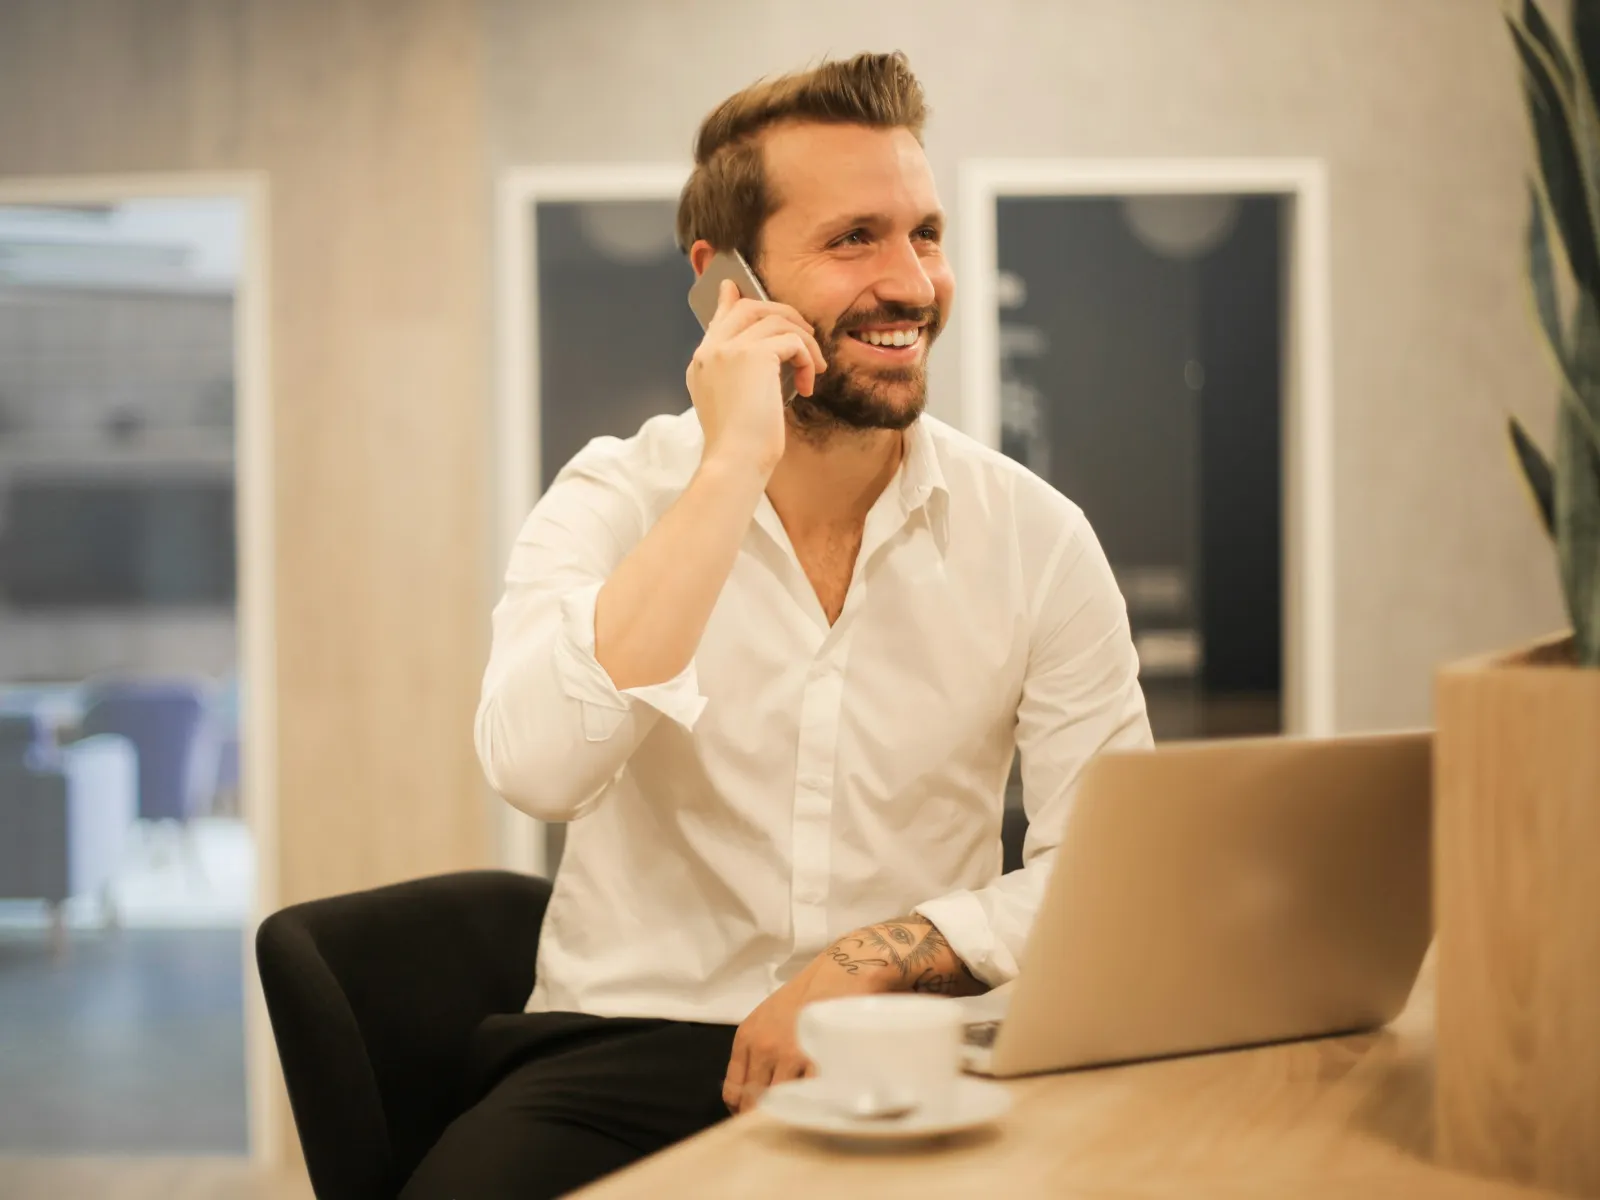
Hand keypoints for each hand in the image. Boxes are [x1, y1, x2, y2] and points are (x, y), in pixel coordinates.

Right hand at [686, 279, 825, 478]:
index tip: (734, 287)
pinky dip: (806, 358)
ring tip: (813, 367)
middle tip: (805, 333)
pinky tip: (807, 384)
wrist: (735, 461)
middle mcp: (711, 350)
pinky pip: (792, 340)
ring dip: (803, 341)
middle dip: (783, 314)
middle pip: (749, 307)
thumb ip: (741, 375)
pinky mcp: (753, 354)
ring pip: (776, 319)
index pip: (719, 318)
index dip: (731, 300)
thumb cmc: (739, 445)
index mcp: (702, 363)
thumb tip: (766, 358)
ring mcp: (729, 349)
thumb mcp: (734, 405)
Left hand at [722, 916, 983, 1114]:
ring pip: (783, 1102)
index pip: (734, 1091)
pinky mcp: (819, 1056)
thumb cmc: (810, 993)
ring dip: (793, 1111)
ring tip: (804, 1111)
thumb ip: (758, 1051)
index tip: (758, 1116)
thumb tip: (753, 1093)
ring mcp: (791, 1053)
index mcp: (748, 1036)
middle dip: (767, 1115)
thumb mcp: (769, 1016)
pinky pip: (810, 1096)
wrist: (844, 970)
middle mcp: (764, 1046)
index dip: (744, 1110)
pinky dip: (813, 1104)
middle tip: (783, 1119)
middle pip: (756, 1102)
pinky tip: (820, 1103)